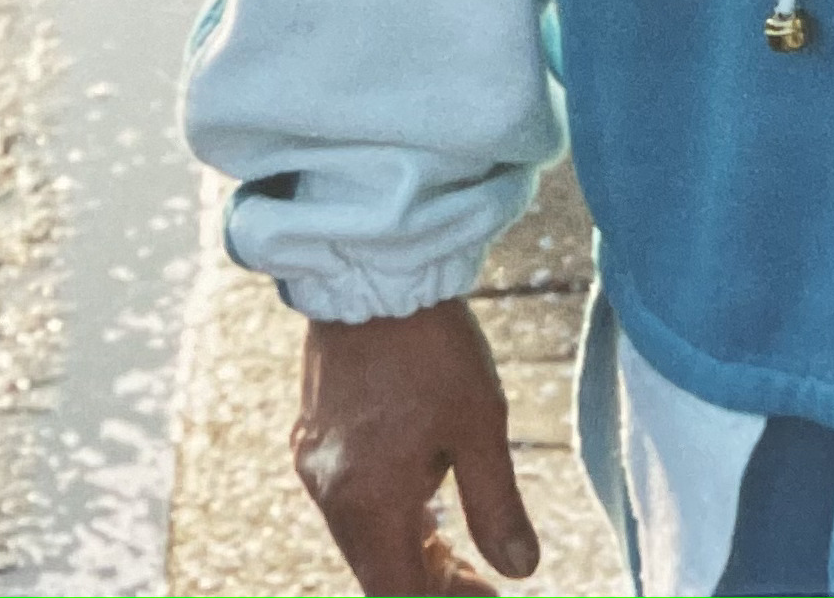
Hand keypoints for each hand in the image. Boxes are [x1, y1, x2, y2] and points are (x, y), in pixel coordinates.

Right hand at [293, 299, 538, 593]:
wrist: (371, 268)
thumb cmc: (431, 345)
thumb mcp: (479, 423)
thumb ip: (496, 505)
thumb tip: (521, 569)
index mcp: (368, 503)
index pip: (398, 595)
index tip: (488, 593)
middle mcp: (332, 495)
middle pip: (377, 572)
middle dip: (429, 581)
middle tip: (481, 575)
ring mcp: (315, 463)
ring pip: (362, 536)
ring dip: (409, 547)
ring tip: (457, 537)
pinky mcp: (312, 435)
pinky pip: (349, 498)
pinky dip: (387, 510)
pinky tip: (421, 487)